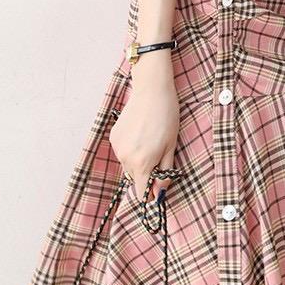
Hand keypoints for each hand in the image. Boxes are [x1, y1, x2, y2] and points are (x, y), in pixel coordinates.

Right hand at [109, 53, 179, 200]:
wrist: (152, 91)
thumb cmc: (167, 117)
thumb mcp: (171, 146)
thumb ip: (165, 172)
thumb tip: (159, 193)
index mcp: (142, 163)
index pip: (141, 193)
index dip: (150, 193)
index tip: (158, 187)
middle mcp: (125, 158)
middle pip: (135, 178)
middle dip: (146, 172)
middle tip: (159, 153)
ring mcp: (117, 147)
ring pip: (128, 164)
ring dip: (138, 160)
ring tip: (150, 139)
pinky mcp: (113, 137)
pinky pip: (122, 151)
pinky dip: (131, 148)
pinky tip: (140, 132)